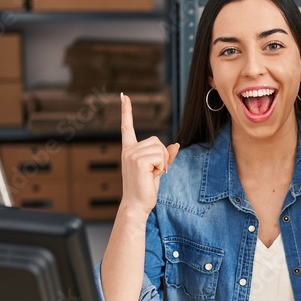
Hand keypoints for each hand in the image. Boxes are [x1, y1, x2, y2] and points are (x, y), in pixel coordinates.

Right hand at [119, 93, 178, 216]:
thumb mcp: (157, 169)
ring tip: (152, 174)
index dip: (126, 111)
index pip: (127, 127)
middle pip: (157, 140)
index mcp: (129, 150)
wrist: (136, 205)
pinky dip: (161, 166)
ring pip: (160, 148)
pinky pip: (160, 156)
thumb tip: (176, 144)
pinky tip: (152, 176)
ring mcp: (132, 154)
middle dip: (162, 156)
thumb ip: (165, 156)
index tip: (123, 96)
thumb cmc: (145, 189)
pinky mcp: (138, 160)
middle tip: (153, 172)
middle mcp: (128, 150)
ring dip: (162, 162)